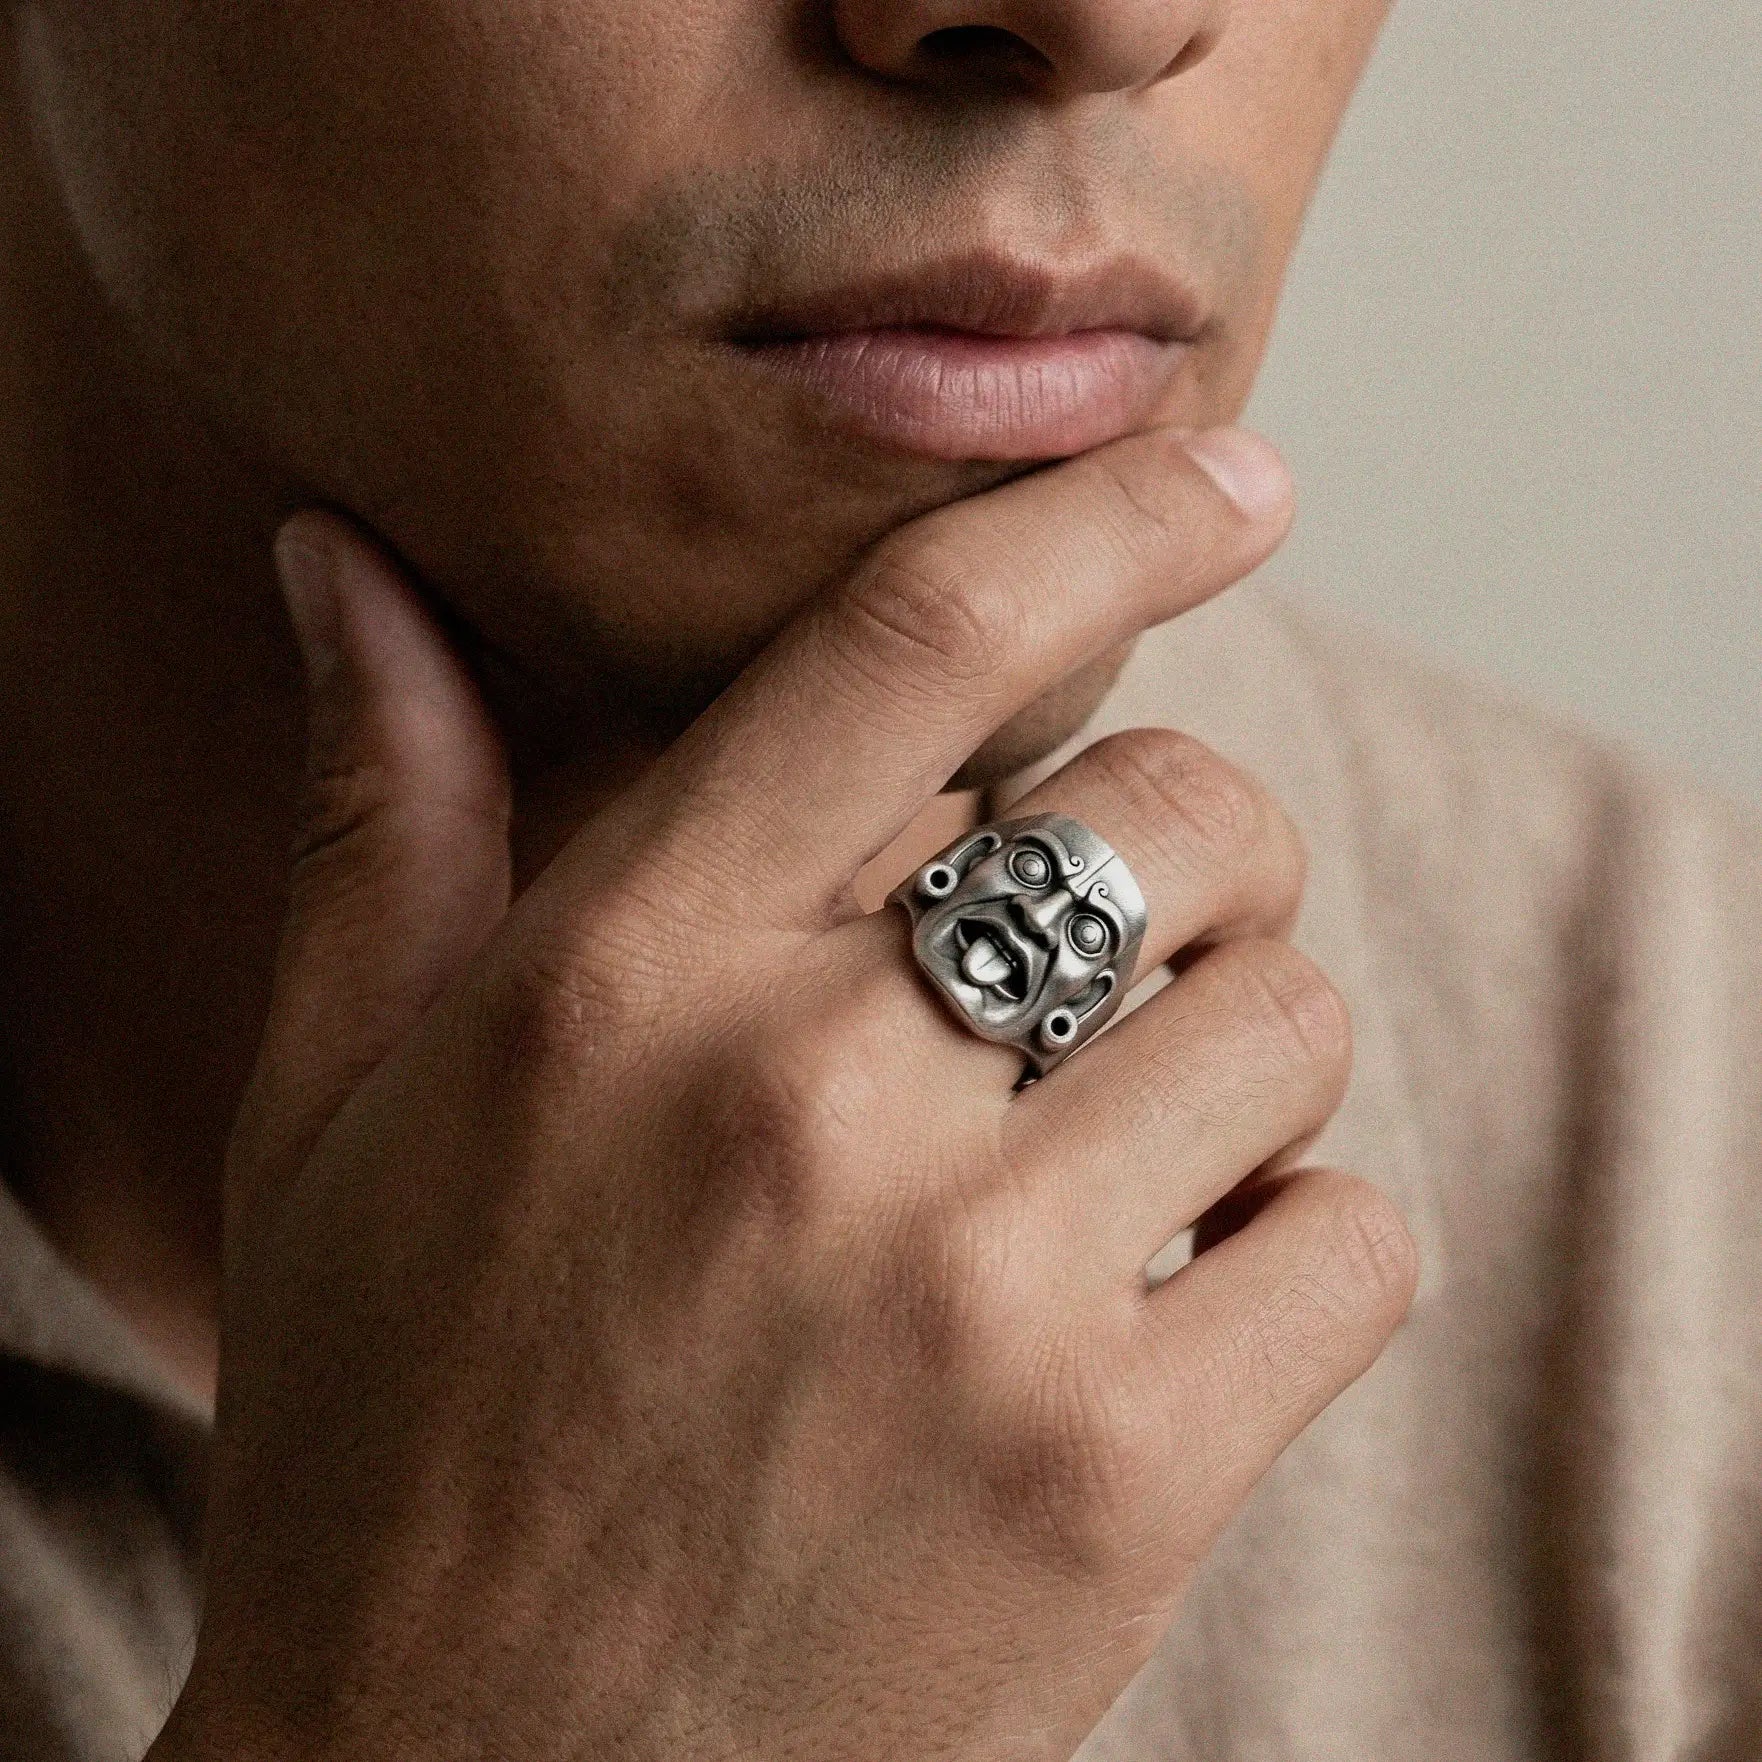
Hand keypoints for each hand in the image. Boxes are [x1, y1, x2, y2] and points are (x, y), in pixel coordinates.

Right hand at [153, 427, 1415, 1761]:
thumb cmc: (400, 1442)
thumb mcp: (338, 1113)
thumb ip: (382, 818)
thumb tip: (341, 569)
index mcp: (618, 981)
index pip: (919, 643)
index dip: (1107, 516)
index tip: (1229, 478)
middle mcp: (805, 1100)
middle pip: (1182, 818)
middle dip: (1196, 854)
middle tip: (1114, 954)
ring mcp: (976, 1294)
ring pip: (1287, 1019)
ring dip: (1240, 1061)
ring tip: (1111, 1162)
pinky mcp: (1114, 1477)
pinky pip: (1346, 1240)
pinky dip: (1299, 1250)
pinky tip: (1161, 1315)